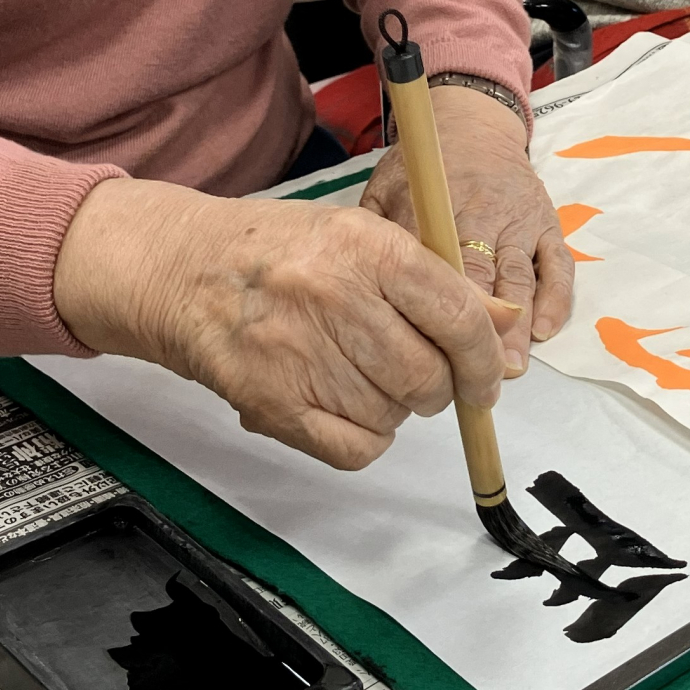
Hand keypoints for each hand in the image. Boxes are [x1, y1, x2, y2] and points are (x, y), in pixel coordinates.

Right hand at [53, 178, 506, 471]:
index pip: (457, 316)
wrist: (181, 270)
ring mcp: (298, 352)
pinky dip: (364, 438)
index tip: (488, 380)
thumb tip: (508, 324)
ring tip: (361, 376)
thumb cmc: (281, 253)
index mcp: (365, 246)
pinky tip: (343, 405)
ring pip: (393, 416)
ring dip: (393, 409)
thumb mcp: (361, 240)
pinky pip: (355, 449)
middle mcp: (333, 297)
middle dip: (437, 388)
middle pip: (428, 377)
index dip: (485, 359)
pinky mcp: (271, 402)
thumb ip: (438, 283)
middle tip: (416, 373)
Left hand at [361, 86, 573, 373]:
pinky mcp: (547, 224)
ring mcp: (519, 221)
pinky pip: (559, 264)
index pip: (439, 267)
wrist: (470, 124)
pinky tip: (545, 332)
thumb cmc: (419, 170)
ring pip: (522, 277)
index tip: (435, 351)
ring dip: (519, 325)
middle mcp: (482, 215)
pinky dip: (556, 299)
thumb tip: (366, 297)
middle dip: (483, 329)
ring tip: (511, 366)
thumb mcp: (385, 192)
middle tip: (478, 375)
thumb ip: (380, 238)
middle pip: (485, 278)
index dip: (440, 310)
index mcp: (436, 209)